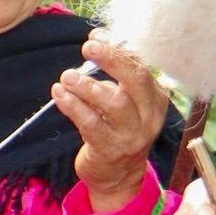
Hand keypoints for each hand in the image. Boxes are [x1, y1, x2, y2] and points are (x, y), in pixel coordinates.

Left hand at [52, 37, 168, 213]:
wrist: (118, 177)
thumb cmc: (118, 130)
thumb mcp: (125, 102)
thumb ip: (114, 74)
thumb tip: (96, 38)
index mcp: (156, 99)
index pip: (142, 66)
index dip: (119, 48)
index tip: (95, 37)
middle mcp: (148, 116)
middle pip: (136, 80)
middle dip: (112, 60)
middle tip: (89, 47)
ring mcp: (130, 136)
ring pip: (113, 104)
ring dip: (87, 87)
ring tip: (67, 76)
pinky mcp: (110, 150)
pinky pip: (91, 124)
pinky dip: (74, 107)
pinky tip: (60, 95)